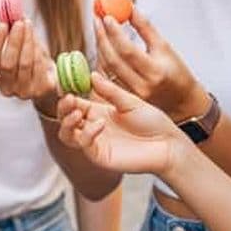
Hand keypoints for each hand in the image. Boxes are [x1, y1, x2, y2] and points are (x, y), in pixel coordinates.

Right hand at [0, 21, 57, 110]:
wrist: (48, 76)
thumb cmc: (29, 57)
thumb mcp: (19, 43)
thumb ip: (13, 29)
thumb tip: (12, 9)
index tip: (3, 24)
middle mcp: (5, 88)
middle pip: (7, 64)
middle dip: (13, 41)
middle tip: (19, 23)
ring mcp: (22, 91)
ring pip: (24, 64)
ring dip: (27, 42)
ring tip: (28, 25)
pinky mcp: (39, 91)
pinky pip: (38, 67)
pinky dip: (37, 50)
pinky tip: (36, 38)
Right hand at [57, 72, 182, 176]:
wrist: (168, 144)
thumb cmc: (153, 123)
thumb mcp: (130, 101)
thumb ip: (110, 91)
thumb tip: (92, 74)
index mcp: (98, 111)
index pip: (74, 103)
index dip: (67, 94)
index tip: (67, 85)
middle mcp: (93, 127)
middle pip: (65, 119)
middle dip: (62, 108)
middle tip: (69, 99)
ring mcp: (95, 142)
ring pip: (67, 135)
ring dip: (67, 122)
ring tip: (77, 113)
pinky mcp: (100, 156)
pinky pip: (84, 144)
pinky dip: (87, 133)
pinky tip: (99, 124)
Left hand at [96, 10, 208, 120]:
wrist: (182, 101)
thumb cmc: (175, 71)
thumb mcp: (164, 47)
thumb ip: (145, 28)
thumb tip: (129, 8)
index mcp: (154, 72)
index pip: (128, 50)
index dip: (115, 32)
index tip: (107, 16)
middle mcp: (141, 86)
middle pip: (113, 59)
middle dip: (101, 36)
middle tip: (97, 18)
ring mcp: (131, 94)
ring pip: (107, 68)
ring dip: (100, 46)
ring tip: (99, 28)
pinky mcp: (124, 98)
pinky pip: (107, 75)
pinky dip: (102, 58)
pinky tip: (102, 45)